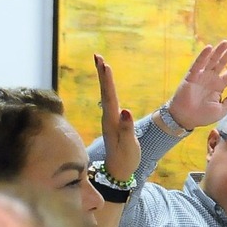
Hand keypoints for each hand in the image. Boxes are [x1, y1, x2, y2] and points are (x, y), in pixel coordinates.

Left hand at [94, 53, 138, 180]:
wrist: (118, 170)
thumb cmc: (126, 159)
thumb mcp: (129, 146)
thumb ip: (127, 129)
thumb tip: (125, 110)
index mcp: (112, 120)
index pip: (109, 96)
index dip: (107, 80)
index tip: (105, 64)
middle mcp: (109, 117)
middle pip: (105, 91)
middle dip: (102, 73)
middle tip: (97, 56)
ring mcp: (110, 119)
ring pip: (106, 94)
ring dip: (104, 79)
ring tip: (102, 64)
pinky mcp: (113, 122)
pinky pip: (110, 100)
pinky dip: (109, 89)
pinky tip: (109, 85)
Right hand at [165, 39, 226, 131]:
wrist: (186, 119)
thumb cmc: (202, 116)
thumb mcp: (221, 110)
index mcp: (219, 87)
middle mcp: (211, 79)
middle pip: (221, 63)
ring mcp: (201, 77)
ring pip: (211, 61)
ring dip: (218, 51)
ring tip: (225, 42)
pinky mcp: (191, 76)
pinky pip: (198, 64)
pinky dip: (203, 56)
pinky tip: (209, 48)